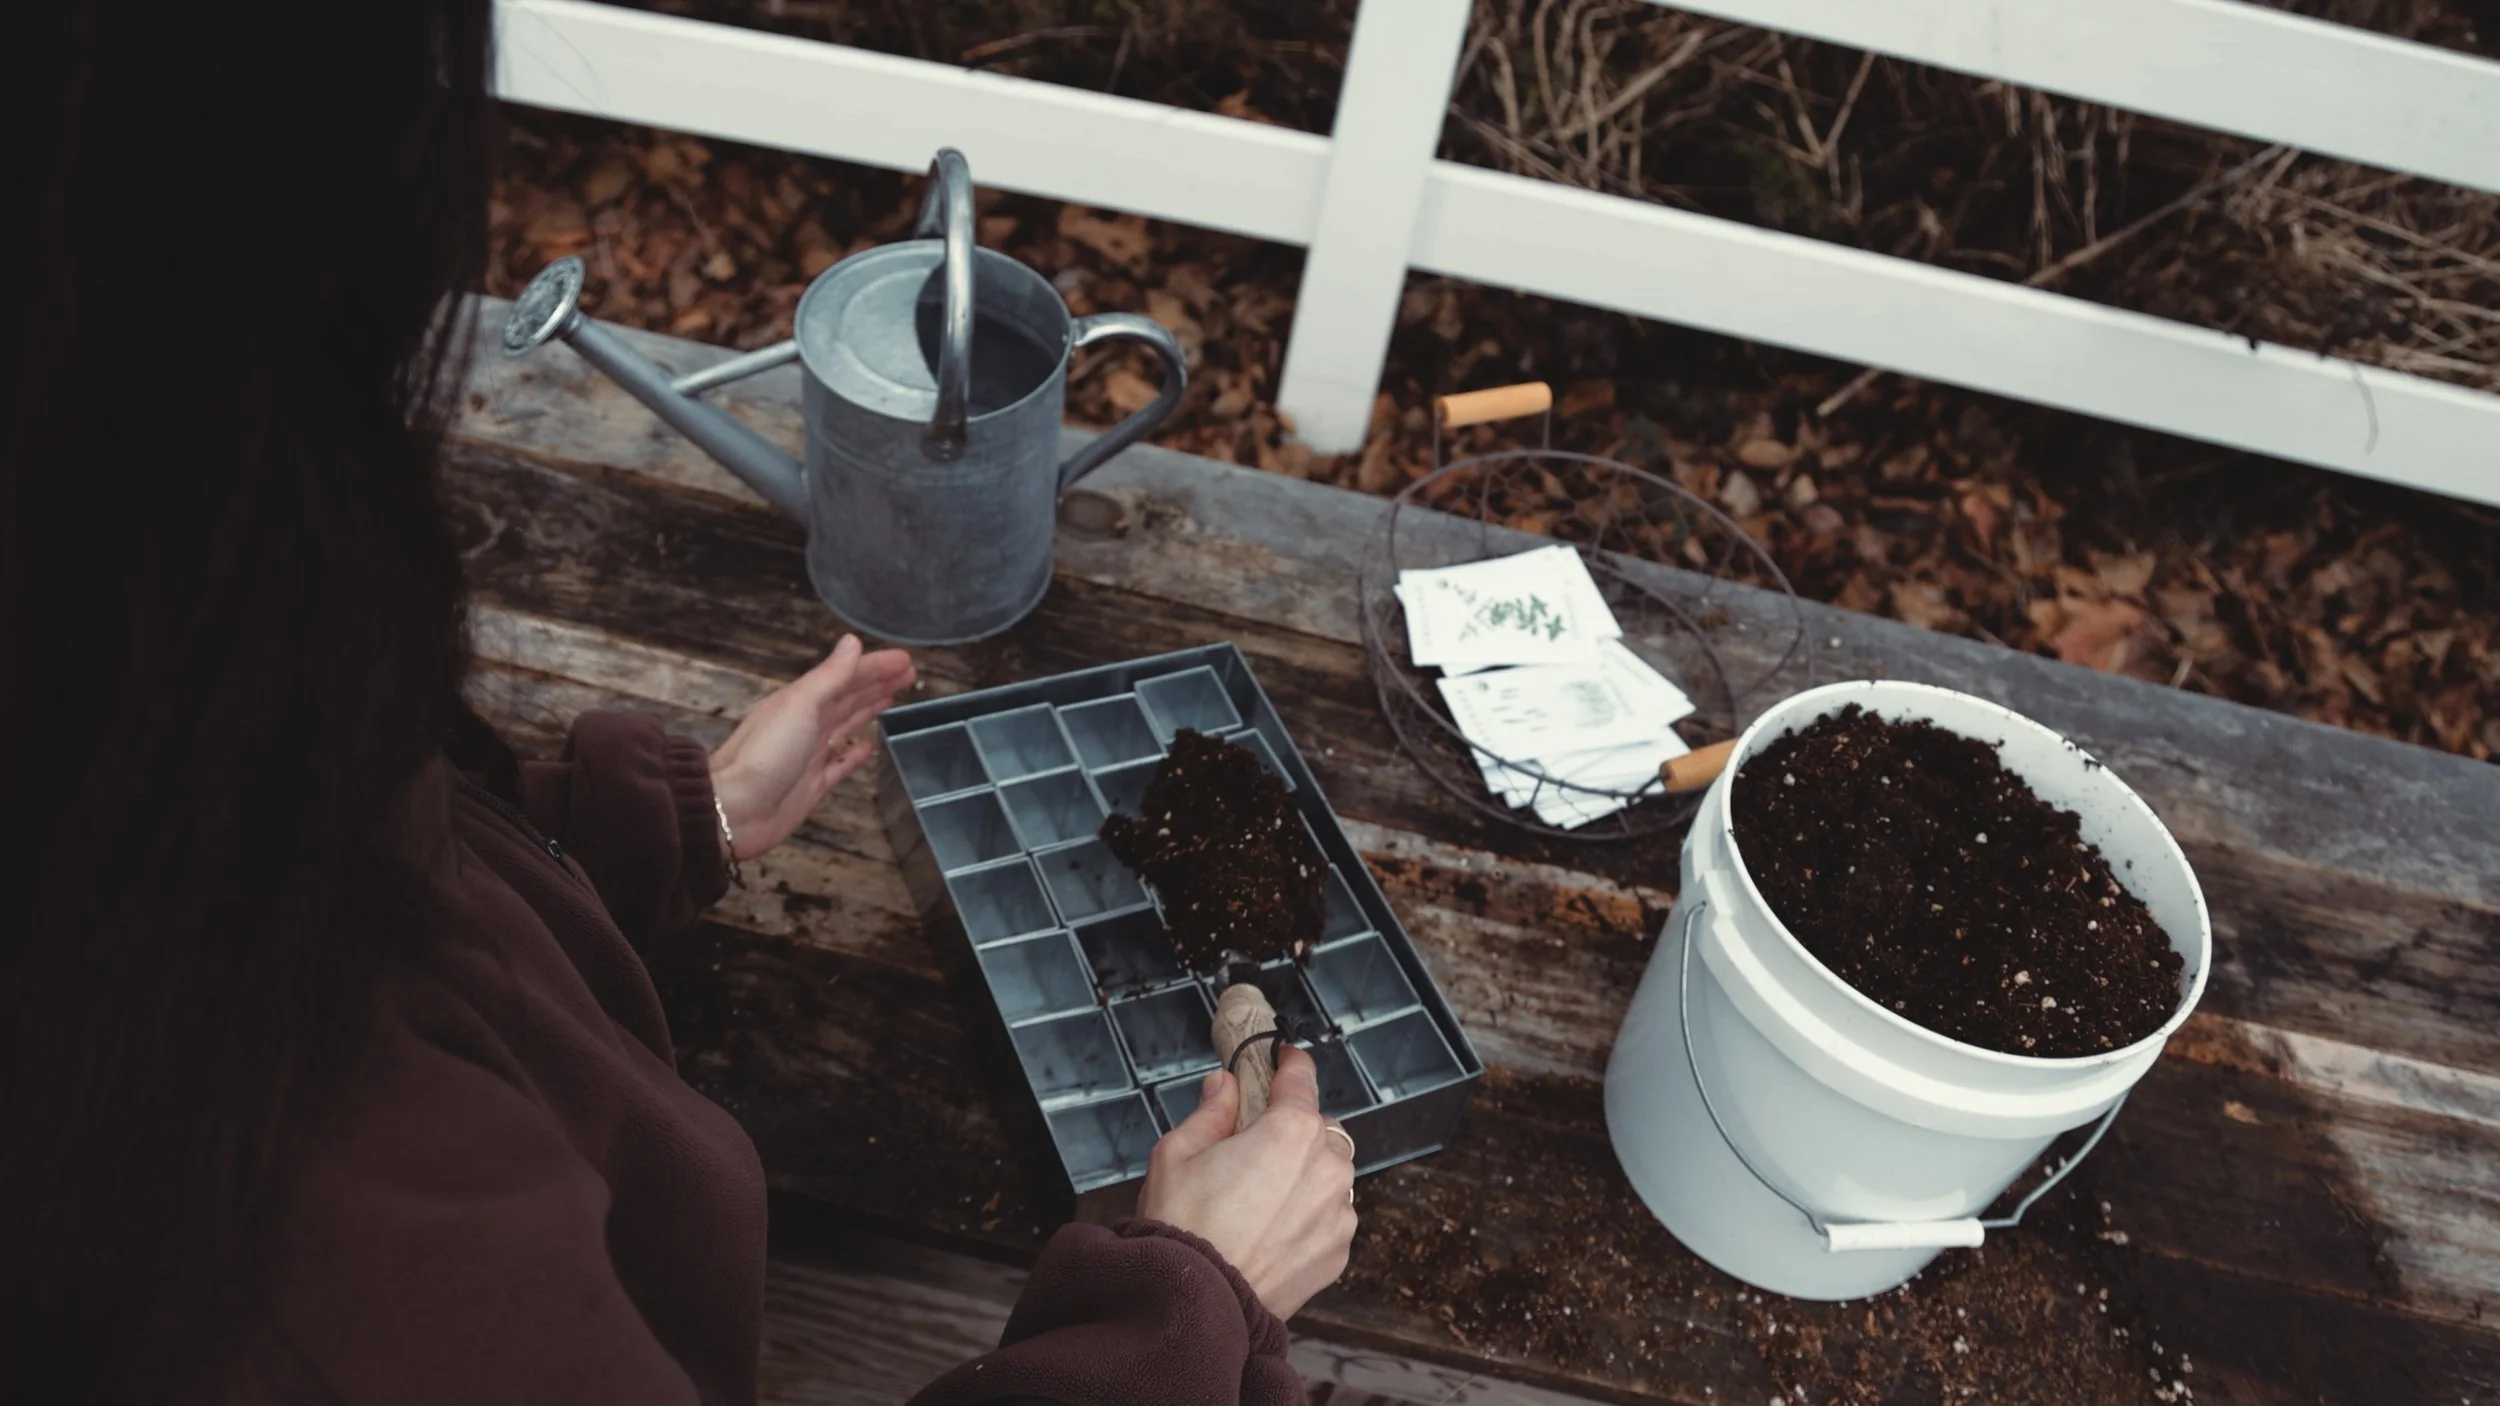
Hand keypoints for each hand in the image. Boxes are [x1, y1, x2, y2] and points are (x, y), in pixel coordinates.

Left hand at [709, 635, 915, 859]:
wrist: (734, 810)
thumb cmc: (764, 755)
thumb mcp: (800, 706)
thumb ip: (830, 675)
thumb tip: (852, 642)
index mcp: (801, 701)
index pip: (847, 676)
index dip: (876, 666)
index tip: (905, 659)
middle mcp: (807, 724)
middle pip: (850, 698)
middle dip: (878, 683)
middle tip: (909, 674)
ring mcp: (810, 755)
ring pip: (848, 725)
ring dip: (870, 710)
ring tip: (893, 698)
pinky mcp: (814, 785)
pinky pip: (841, 764)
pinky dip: (856, 754)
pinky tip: (869, 746)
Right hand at [1137, 1047, 1357, 1319]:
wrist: (1198, 1305)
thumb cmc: (1182, 1225)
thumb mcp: (1177, 1153)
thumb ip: (1210, 1111)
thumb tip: (1224, 1086)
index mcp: (1291, 1130)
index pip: (1301, 1078)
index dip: (1288, 1064)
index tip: (1281, 1058)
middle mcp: (1328, 1165)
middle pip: (1319, 1127)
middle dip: (1292, 1128)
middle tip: (1254, 1144)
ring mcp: (1339, 1211)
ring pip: (1330, 1172)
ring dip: (1305, 1172)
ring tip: (1261, 1196)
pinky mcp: (1339, 1250)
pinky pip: (1330, 1215)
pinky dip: (1309, 1213)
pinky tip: (1271, 1228)